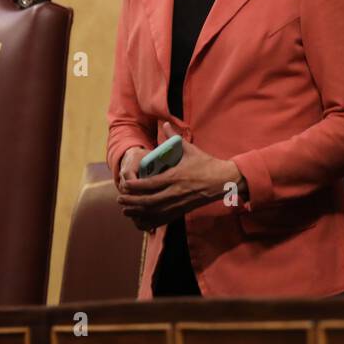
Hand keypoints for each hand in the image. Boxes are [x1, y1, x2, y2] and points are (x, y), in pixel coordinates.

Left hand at [117, 125, 241, 230]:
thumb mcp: (190, 149)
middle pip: (148, 201)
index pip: (150, 184)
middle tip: (120, 199)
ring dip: (138, 212)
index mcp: (175, 176)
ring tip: (125, 210)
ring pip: (154, 212)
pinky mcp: (183, 210)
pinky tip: (141, 220)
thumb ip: (174, 137)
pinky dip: (151, 220)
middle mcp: (175, 192)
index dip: (135, 187)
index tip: (124, 185)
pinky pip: (164, 218)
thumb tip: (164, 123)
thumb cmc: (206, 163)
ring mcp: (179, 203)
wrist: (224, 180)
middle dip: (132, 201)